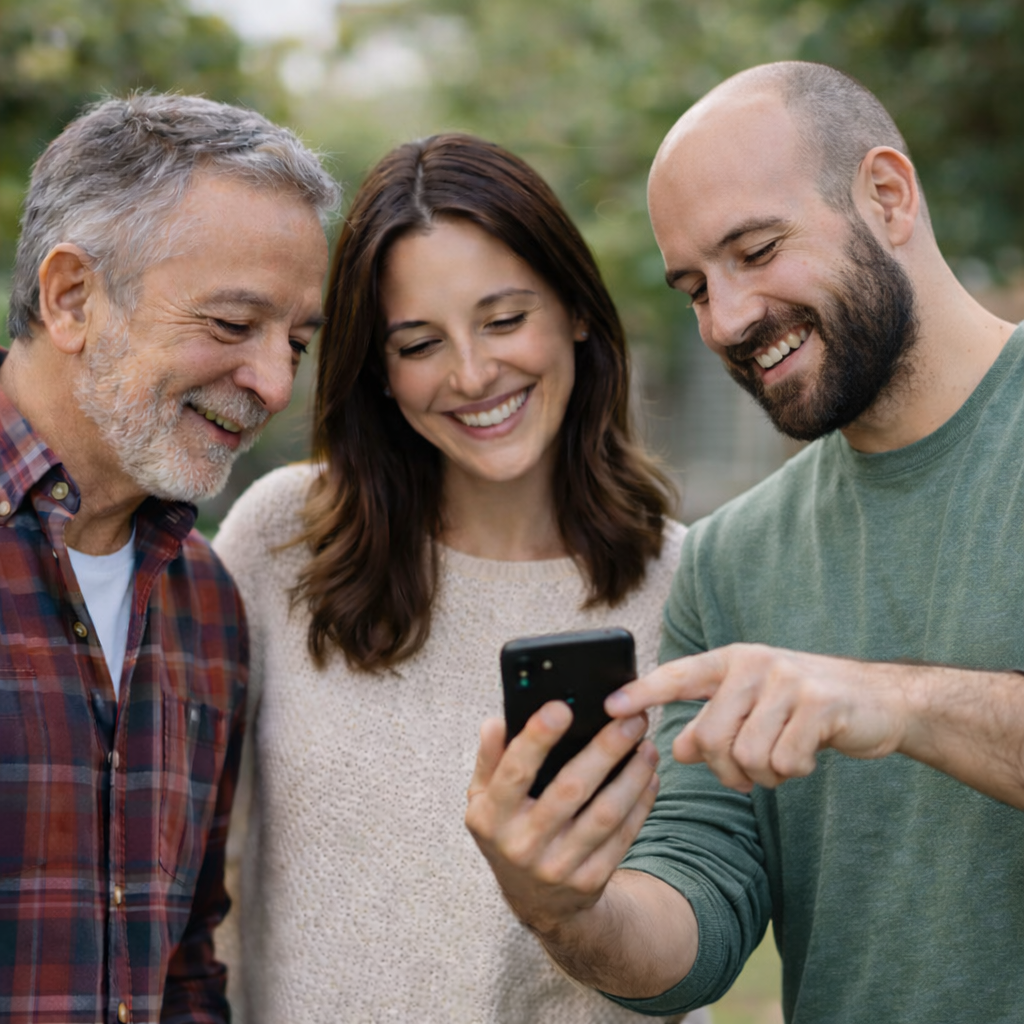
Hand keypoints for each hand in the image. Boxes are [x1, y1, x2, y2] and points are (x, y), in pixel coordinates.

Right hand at [465, 701, 659, 936]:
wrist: (535, 901)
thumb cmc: (509, 831)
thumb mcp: (484, 799)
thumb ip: (490, 758)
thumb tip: (496, 722)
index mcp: (491, 817)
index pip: (515, 772)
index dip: (537, 738)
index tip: (562, 707)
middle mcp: (522, 844)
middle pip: (571, 790)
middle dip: (605, 750)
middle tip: (630, 719)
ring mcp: (557, 866)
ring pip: (605, 814)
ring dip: (632, 776)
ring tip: (648, 746)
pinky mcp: (590, 880)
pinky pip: (622, 837)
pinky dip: (640, 804)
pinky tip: (650, 777)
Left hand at [604, 644, 910, 791]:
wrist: (881, 702)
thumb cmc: (807, 707)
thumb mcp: (755, 708)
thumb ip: (714, 724)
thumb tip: (677, 750)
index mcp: (732, 662)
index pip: (678, 675)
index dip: (643, 693)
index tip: (609, 708)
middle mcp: (755, 664)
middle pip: (710, 738)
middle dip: (726, 770)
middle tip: (750, 772)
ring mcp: (787, 681)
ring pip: (746, 756)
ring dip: (764, 775)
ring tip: (783, 758)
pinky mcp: (819, 704)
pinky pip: (783, 762)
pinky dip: (793, 772)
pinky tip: (807, 755)